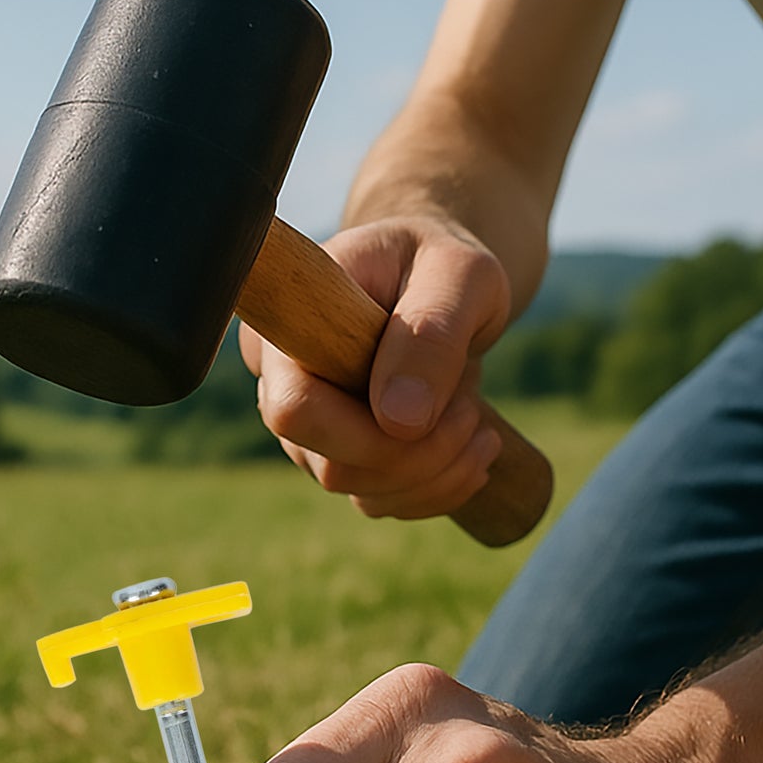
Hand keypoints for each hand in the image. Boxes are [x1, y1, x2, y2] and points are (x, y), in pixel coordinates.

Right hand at [238, 218, 510, 519]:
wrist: (446, 280)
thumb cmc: (446, 261)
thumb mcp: (458, 274)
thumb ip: (431, 333)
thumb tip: (398, 422)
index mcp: (289, 324)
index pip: (295, 408)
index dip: (368, 429)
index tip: (443, 400)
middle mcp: (284, 382)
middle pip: (333, 466)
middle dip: (422, 455)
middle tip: (474, 409)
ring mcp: (311, 427)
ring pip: (364, 493)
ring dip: (438, 472)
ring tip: (479, 419)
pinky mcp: (345, 455)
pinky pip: (384, 501)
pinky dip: (439, 487)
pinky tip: (473, 448)